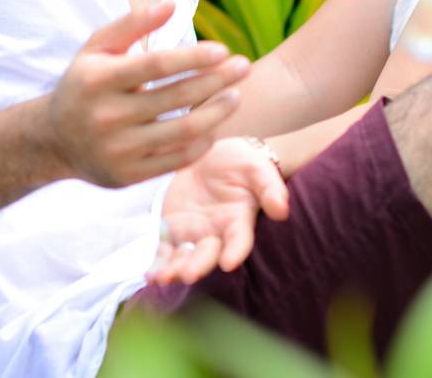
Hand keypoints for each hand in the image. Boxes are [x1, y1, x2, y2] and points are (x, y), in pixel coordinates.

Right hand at [46, 2, 250, 187]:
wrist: (51, 141)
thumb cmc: (83, 85)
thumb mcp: (97, 48)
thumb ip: (133, 23)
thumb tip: (172, 4)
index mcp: (99, 80)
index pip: (156, 66)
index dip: (193, 57)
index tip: (223, 50)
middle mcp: (107, 116)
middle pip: (177, 98)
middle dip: (217, 80)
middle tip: (244, 67)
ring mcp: (118, 149)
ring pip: (183, 132)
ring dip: (217, 112)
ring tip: (236, 95)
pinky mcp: (128, 175)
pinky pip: (177, 160)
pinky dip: (202, 142)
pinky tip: (214, 125)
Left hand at [147, 137, 289, 285]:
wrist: (213, 154)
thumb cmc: (242, 163)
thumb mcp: (258, 169)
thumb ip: (270, 188)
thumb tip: (282, 210)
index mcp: (239, 221)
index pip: (239, 241)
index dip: (235, 251)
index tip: (229, 263)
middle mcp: (216, 234)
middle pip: (207, 254)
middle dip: (198, 265)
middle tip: (189, 274)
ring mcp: (193, 234)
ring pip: (184, 257)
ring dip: (174, 269)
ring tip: (163, 277)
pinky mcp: (172, 229)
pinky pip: (164, 250)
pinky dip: (157, 262)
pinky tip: (149, 274)